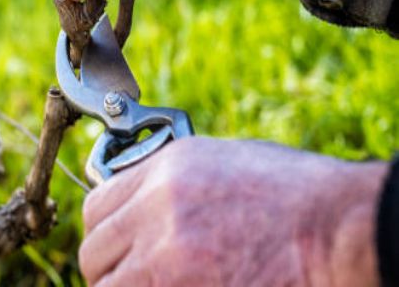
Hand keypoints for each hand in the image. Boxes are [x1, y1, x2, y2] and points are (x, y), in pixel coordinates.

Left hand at [80, 137, 386, 285]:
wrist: (340, 230)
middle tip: (136, 275)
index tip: (117, 245)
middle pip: (94, 251)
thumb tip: (140, 201)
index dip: (105, 231)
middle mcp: (156, 211)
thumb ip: (169, 181)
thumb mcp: (223, 162)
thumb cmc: (294, 195)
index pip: (96, 207)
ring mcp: (168, 258)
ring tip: (157, 285)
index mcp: (164, 171)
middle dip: (110, 267)